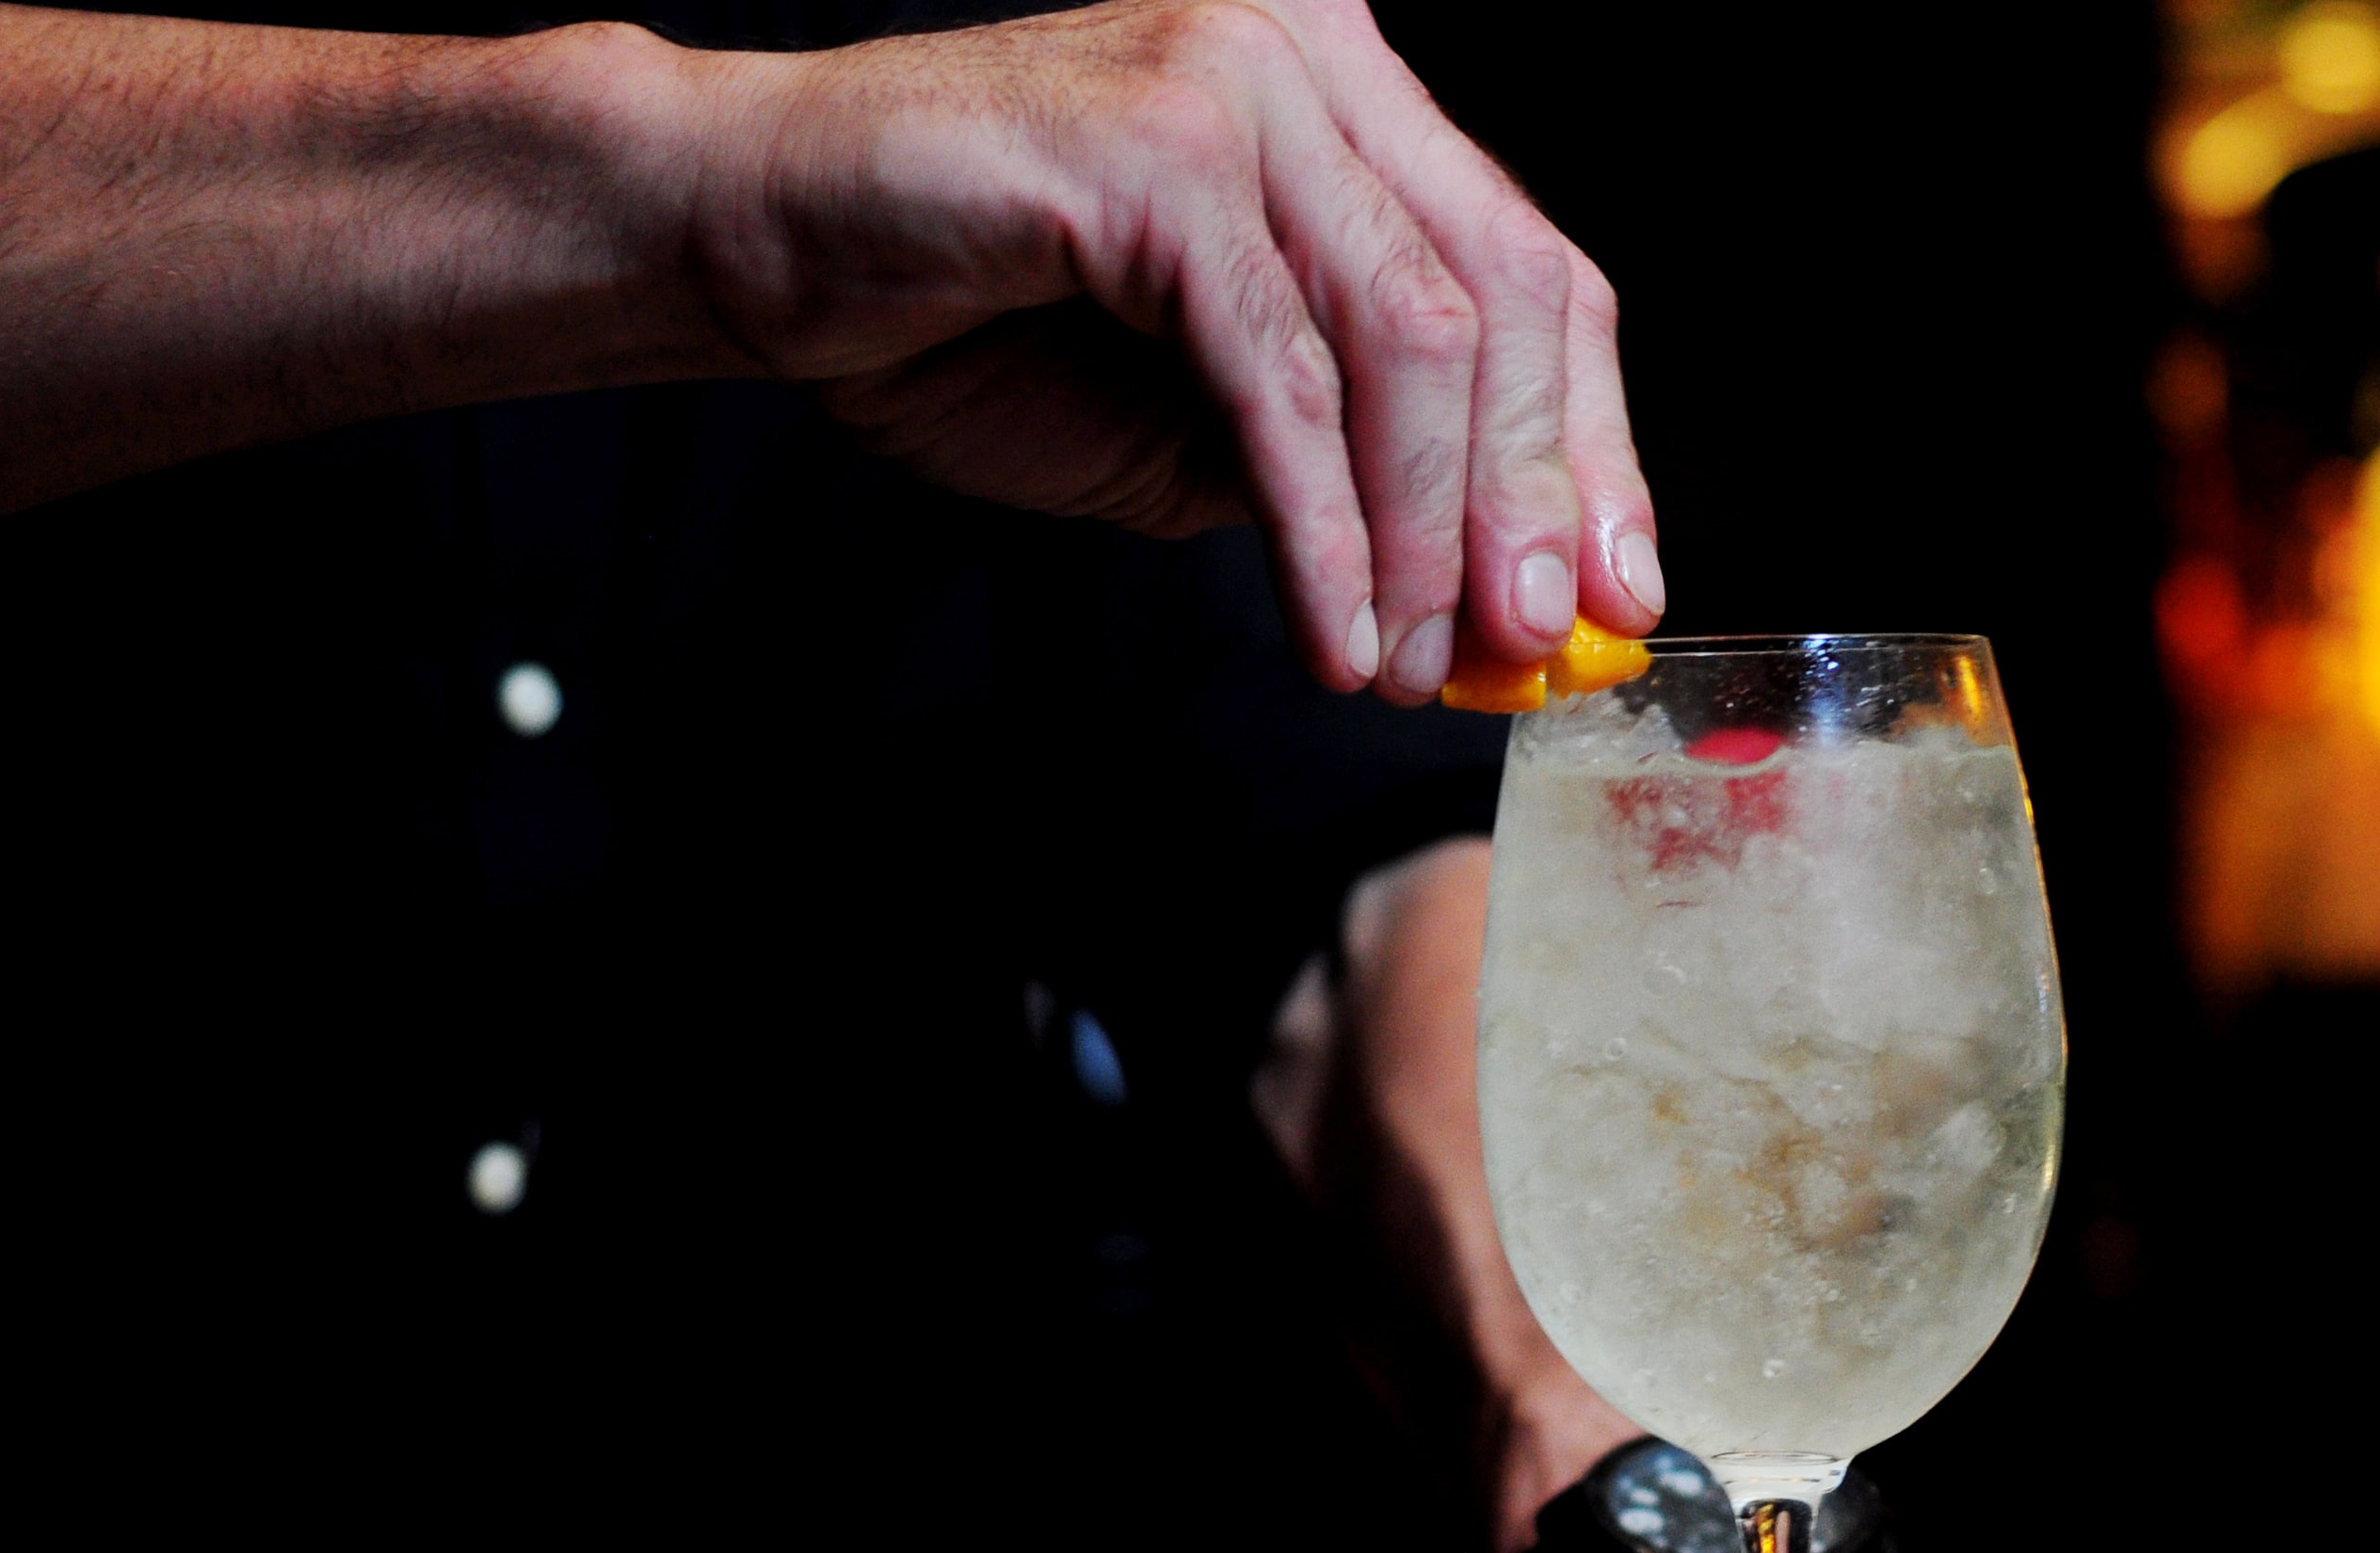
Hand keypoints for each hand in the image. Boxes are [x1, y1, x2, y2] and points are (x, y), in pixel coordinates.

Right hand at [687, 0, 1662, 697]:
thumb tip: (1497, 596)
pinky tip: (1339, 630)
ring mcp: (1236, 84)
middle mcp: (1314, 58)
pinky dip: (1325, 528)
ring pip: (1408, 342)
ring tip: (1415, 666)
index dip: (1594, 447)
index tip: (1618, 595)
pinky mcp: (1154, 154)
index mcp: (1352, 97)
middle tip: (1534, 650)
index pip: (1535, 276)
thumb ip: (1353, 468)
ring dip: (1426, 534)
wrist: (761, 242)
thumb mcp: (1211, 420)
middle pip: (1503, 302)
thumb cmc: (975, 321)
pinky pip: (1282, 376)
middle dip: (1531, 502)